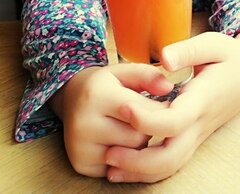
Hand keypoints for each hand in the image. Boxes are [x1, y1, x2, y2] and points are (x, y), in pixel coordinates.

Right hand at [50, 63, 172, 176]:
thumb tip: (168, 88)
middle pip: (138, 137)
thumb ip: (148, 76)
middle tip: (142, 116)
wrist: (71, 98)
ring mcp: (80, 147)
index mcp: (97, 95)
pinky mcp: (81, 164)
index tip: (165, 105)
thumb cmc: (104, 85)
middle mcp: (84, 123)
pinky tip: (118, 140)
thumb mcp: (125, 71)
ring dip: (138, 144)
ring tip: (129, 127)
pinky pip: (119, 168)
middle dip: (148, 128)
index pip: (144, 112)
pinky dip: (125, 157)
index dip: (160, 110)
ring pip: (131, 154)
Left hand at [105, 28, 239, 182]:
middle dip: (139, 161)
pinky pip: (173, 161)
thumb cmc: (230, 55)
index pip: (175, 121)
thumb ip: (187, 50)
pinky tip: (125, 165)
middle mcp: (199, 122)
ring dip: (141, 171)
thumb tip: (164, 58)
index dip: (148, 119)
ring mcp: (197, 133)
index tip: (125, 107)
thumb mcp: (212, 43)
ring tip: (109, 165)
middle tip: (108, 153)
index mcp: (202, 98)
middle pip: (172, 157)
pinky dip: (149, 169)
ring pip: (172, 165)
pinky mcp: (193, 136)